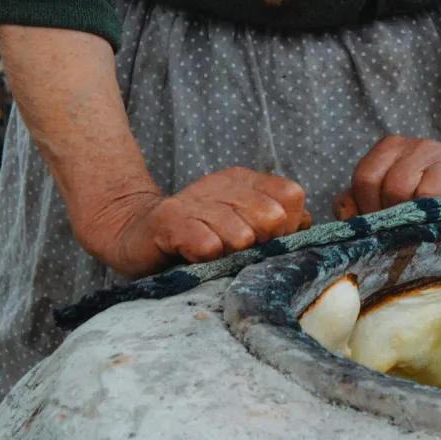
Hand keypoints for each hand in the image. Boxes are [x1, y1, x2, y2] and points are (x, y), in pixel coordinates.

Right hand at [74, 167, 310, 278]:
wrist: (134, 235)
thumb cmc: (196, 236)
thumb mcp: (240, 223)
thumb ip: (276, 222)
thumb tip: (306, 223)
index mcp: (242, 181)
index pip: (291, 196)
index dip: (288, 225)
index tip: (267, 241)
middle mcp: (220, 184)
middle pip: (271, 217)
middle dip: (263, 244)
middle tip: (239, 253)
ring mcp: (195, 200)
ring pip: (242, 235)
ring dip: (232, 255)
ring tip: (215, 258)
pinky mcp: (170, 222)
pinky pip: (207, 245)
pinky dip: (208, 258)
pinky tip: (197, 258)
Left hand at [334, 135, 440, 218]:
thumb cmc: (415, 193)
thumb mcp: (380, 192)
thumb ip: (353, 201)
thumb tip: (346, 216)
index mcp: (391, 147)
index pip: (366, 177)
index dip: (368, 207)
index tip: (378, 221)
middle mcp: (421, 146)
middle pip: (395, 186)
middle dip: (396, 215)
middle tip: (402, 228)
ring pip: (426, 194)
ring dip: (422, 217)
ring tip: (425, 225)